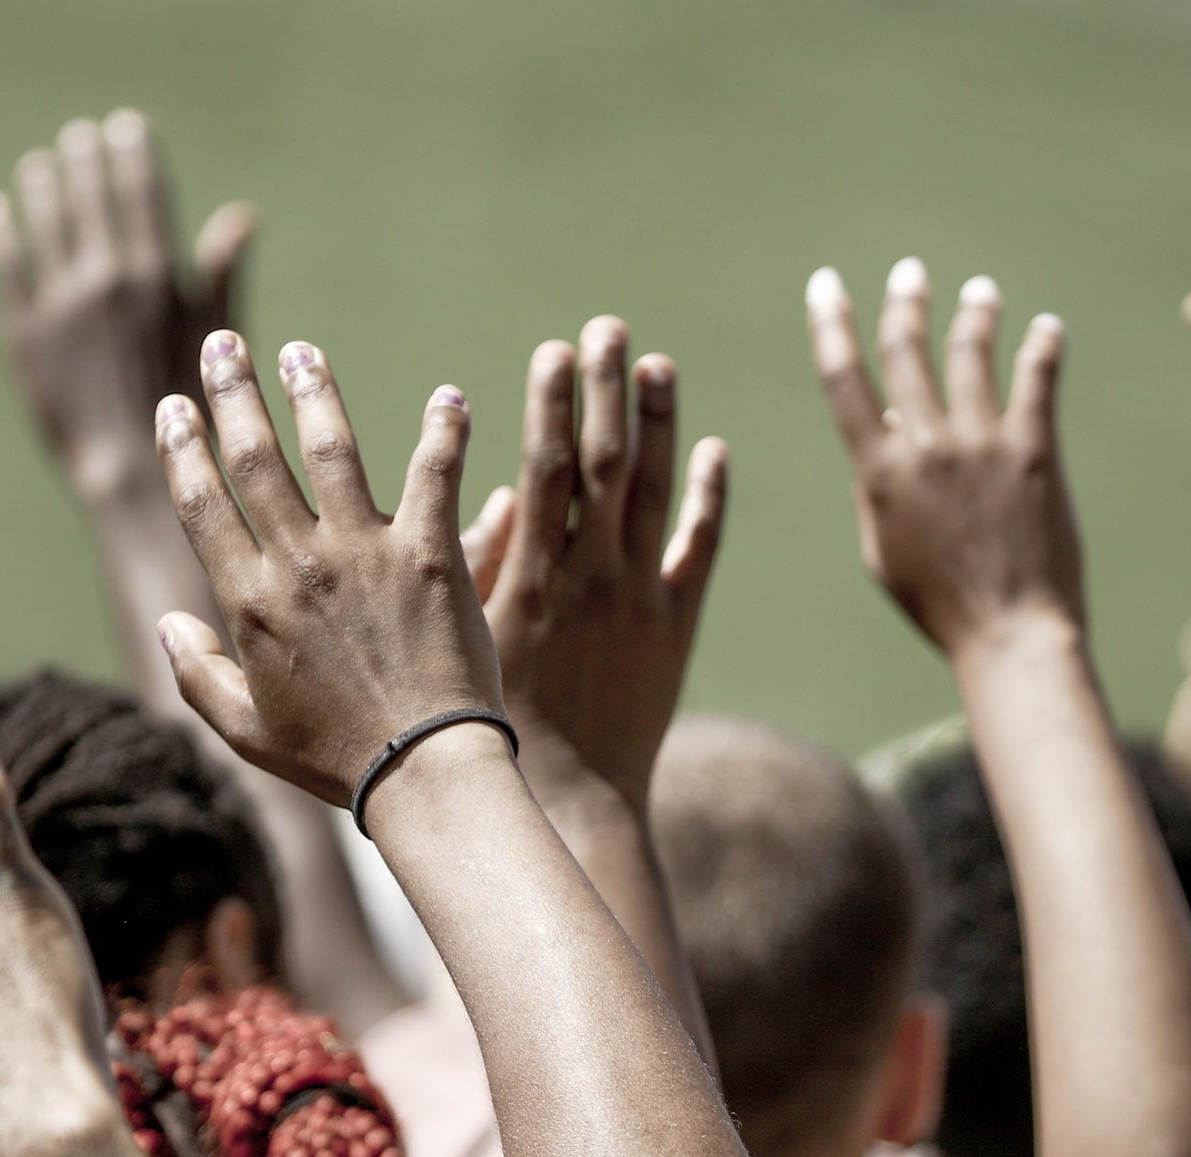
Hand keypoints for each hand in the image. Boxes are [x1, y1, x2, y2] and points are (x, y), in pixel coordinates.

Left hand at [0, 109, 257, 502]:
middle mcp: (108, 280)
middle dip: (88, 161)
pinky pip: (5, 267)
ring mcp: (62, 304)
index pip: (144, 196)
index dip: (135, 156)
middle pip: (93, 199)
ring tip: (42, 166)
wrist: (132, 471)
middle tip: (82, 138)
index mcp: (157, 278)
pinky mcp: (24, 332)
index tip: (127, 127)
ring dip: (46, 187)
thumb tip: (243, 214)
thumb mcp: (217, 339)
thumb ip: (221, 274)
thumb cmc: (189, 411)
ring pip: (49, 224)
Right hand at [151, 332, 500, 805]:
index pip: (201, 503)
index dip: (183, 447)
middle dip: (233, 393)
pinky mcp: (430, 554)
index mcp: (248, 601)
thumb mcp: (246, 730)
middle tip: (224, 344)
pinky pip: (434, 473)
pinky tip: (450, 397)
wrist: (422, 773)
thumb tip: (169, 621)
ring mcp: (365, 554)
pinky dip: (445, 431)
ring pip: (332, 448)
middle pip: (254, 457)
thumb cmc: (334, 760)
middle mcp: (299, 564)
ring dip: (314, 392)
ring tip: (304, 353)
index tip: (175, 406)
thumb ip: (198, 673)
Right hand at [477, 320, 728, 808]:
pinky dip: (710, 498)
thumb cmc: (500, 721)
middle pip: (604, 463)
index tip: (555, 348)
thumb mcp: (475, 639)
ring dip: (658, 423)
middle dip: (604, 390)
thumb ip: (484, 563)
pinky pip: (699, 549)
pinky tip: (715, 448)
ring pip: (656, 493)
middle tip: (608, 327)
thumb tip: (500, 493)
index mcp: (530, 576)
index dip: (552, 405)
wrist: (574, 795)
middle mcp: (590, 576)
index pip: (546, 470)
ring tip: (657, 363)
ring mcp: (640, 598)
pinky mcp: (678, 625)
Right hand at [808, 259, 1077, 655]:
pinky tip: (1047, 328)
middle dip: (906, 303)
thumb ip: (875, 488)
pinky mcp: (1035, 451)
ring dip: (974, 314)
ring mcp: (982, 443)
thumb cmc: (940, 605)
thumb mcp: (883, 552)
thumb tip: (887, 428)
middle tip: (910, 274)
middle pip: (908, 350)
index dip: (831, 325)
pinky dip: (1042, 346)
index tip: (826, 286)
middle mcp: (926, 445)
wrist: (1010, 632)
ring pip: (972, 353)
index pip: (844, 380)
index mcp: (880, 471)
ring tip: (981, 292)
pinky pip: (1037, 379)